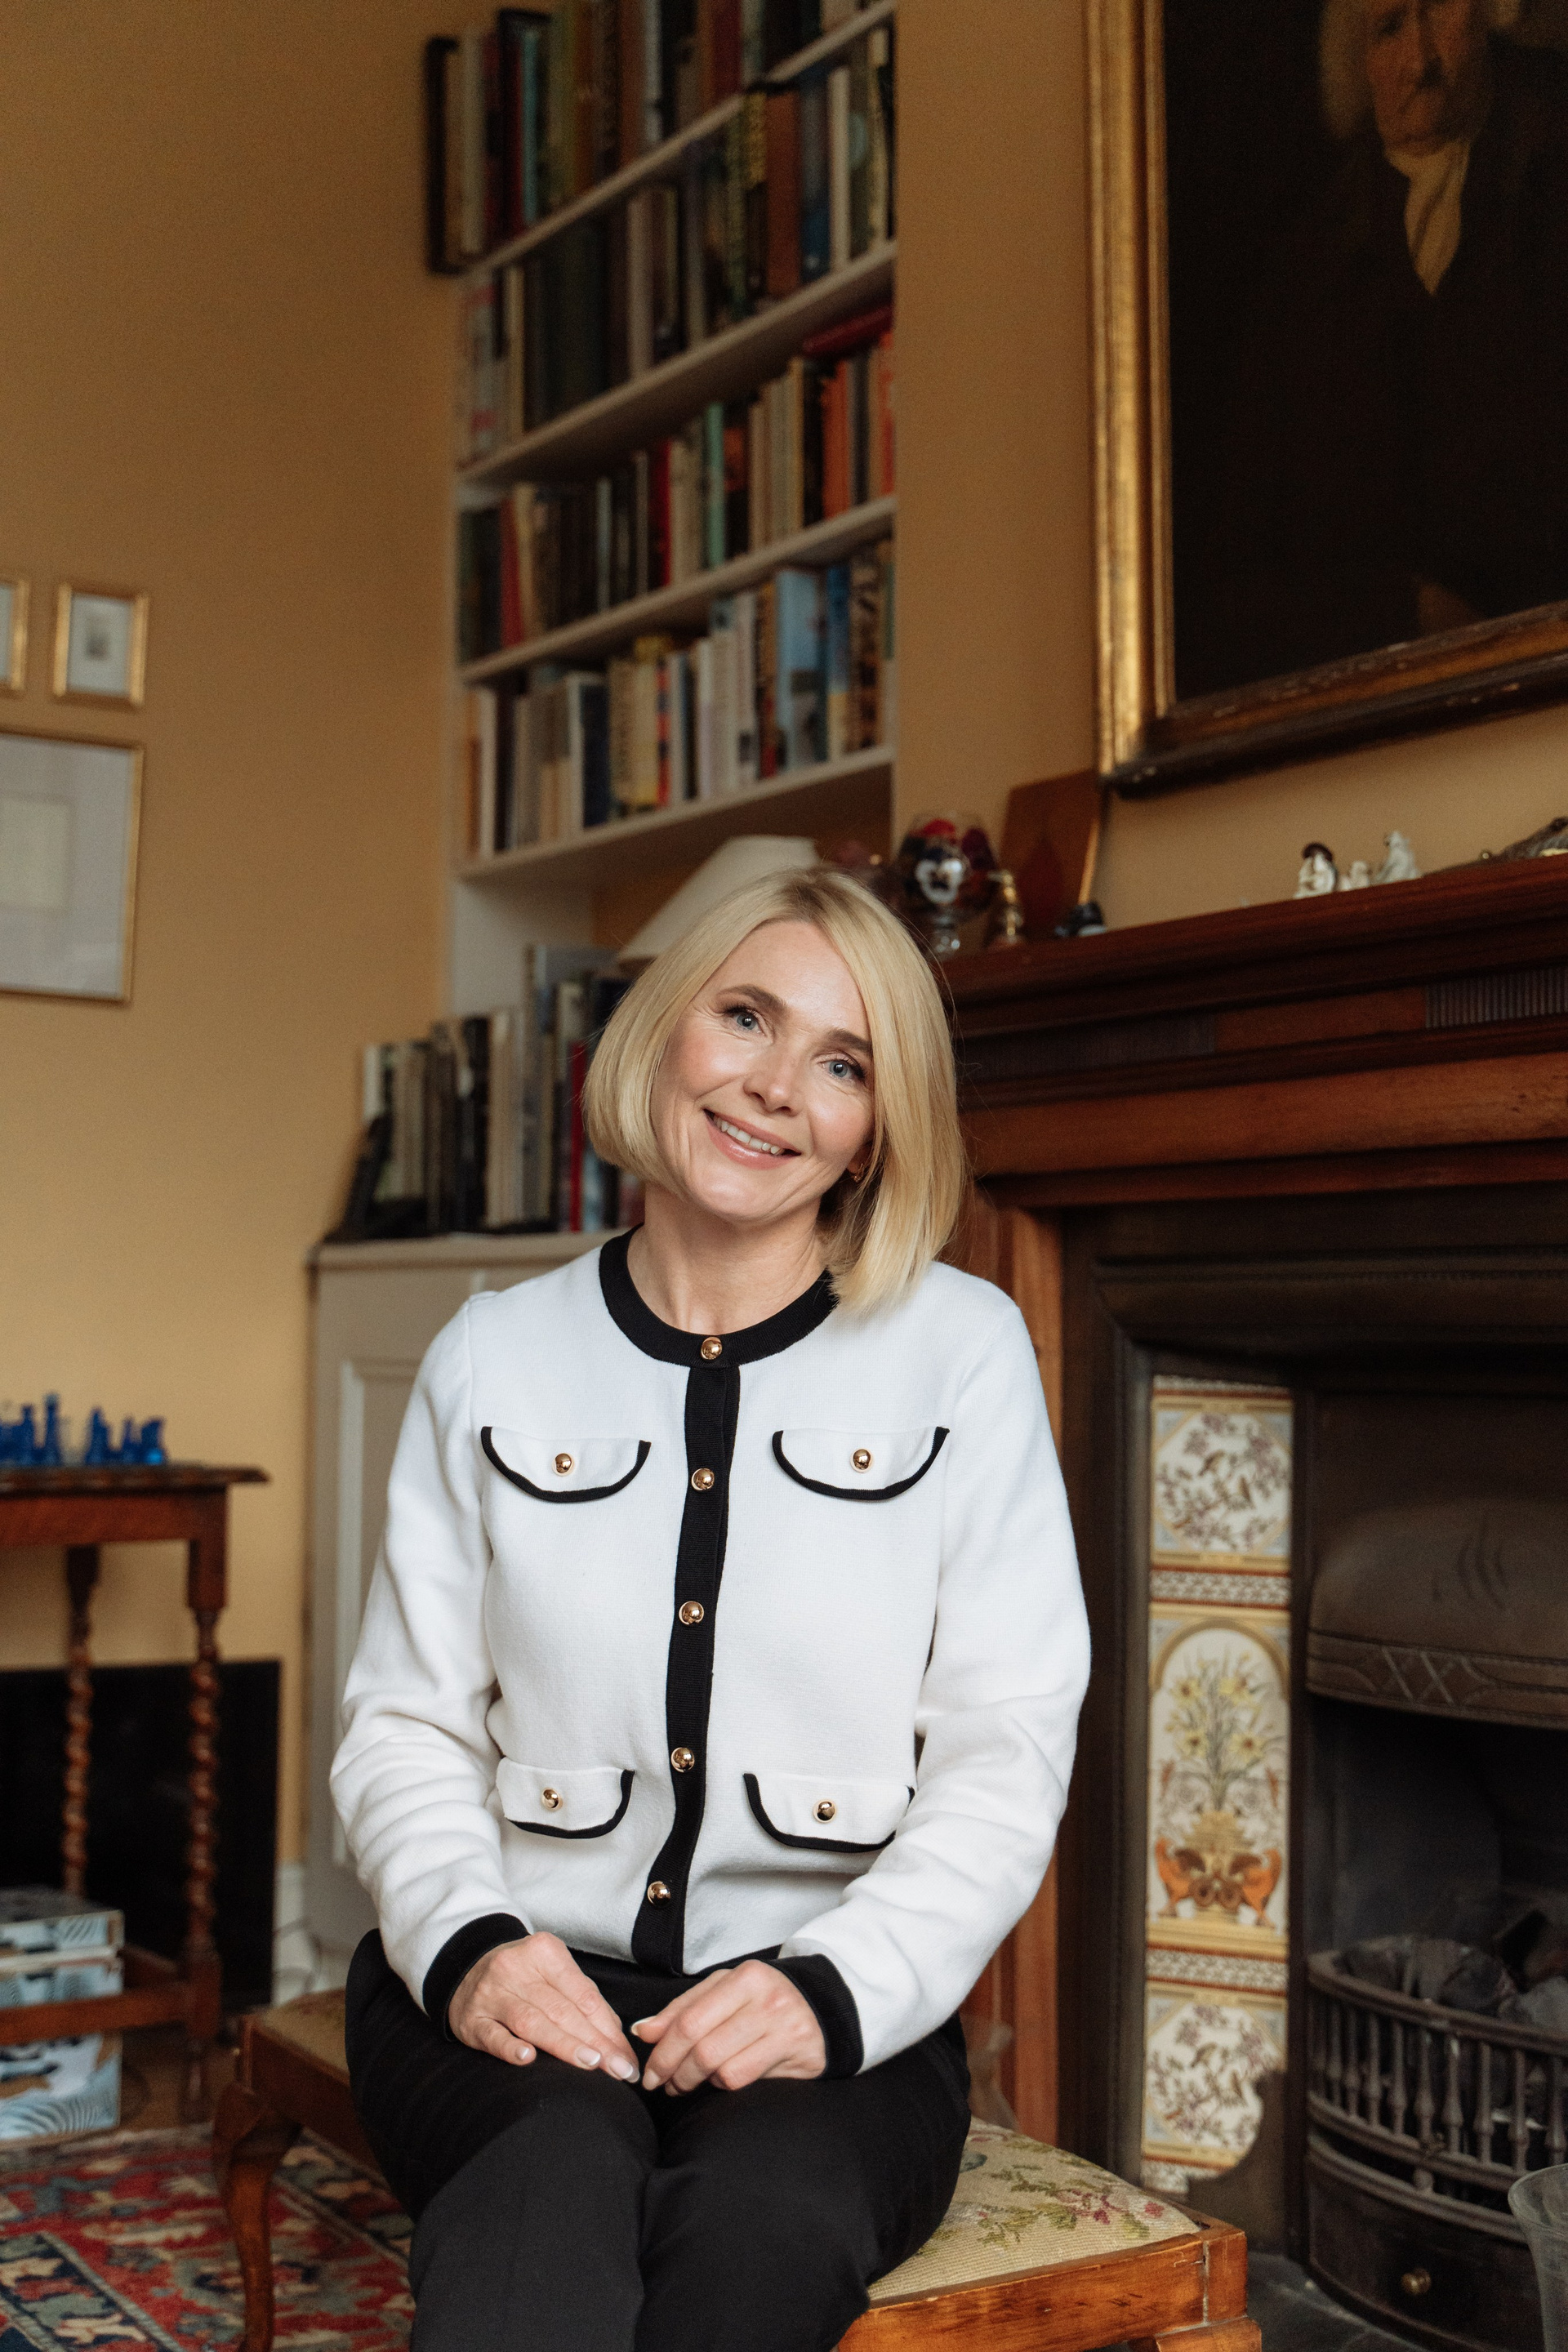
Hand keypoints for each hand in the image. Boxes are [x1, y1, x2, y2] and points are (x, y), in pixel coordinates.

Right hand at [448, 1931, 640, 2080]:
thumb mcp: (550, 1970)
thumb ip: (580, 1995)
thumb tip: (614, 2032)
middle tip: (620, 2069)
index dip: (609, 2028)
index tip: (627, 2057)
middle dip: (596, 2042)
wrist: (465, 1965)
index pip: (584, 1995)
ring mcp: (491, 1994)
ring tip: (591, 2063)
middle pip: (563, 2010)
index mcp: (544, 1952)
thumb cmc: (521, 1974)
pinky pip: (492, 2035)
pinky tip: (528, 2059)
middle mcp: (516, 1969)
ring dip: (564, 2044)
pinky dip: (510, 2048)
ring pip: (533, 2021)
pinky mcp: (471, 2020)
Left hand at [633, 1960, 825, 2093]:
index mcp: (745, 1977)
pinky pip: (742, 2078)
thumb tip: (644, 2031)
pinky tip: (718, 2080)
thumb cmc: (764, 2000)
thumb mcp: (726, 1991)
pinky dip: (721, 2084)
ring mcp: (783, 2028)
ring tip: (684, 2084)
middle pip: (702, 2045)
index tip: (649, 2069)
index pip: (690, 2018)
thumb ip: (684, 2008)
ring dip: (694, 2082)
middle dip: (673, 2070)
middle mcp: (766, 1999)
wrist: (824, 2009)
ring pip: (720, 2067)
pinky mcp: (796, 2055)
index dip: (663, 2049)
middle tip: (661, 2083)